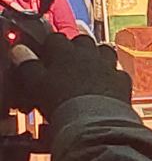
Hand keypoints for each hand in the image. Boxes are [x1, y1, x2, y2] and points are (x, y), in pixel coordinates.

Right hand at [11, 33, 131, 116]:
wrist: (93, 122)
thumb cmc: (62, 103)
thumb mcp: (36, 84)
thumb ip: (28, 65)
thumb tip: (20, 51)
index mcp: (64, 52)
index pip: (54, 39)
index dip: (49, 46)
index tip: (46, 54)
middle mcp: (88, 54)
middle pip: (82, 40)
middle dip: (75, 47)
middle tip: (68, 60)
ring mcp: (107, 66)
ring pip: (104, 51)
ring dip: (97, 57)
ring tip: (90, 68)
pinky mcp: (122, 81)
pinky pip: (119, 73)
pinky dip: (113, 78)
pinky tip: (108, 86)